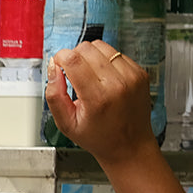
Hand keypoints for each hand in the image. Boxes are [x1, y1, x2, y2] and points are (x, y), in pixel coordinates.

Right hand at [45, 39, 159, 168]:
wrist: (130, 146)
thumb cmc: (99, 137)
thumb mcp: (66, 124)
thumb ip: (54, 95)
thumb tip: (53, 69)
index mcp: (98, 98)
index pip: (73, 60)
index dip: (60, 58)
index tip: (57, 66)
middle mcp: (118, 84)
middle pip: (86, 48)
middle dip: (74, 57)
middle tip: (73, 75)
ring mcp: (132, 76)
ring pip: (101, 46)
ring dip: (89, 56)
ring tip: (88, 76)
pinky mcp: (140, 72)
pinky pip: (116, 53)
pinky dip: (105, 61)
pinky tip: (103, 78)